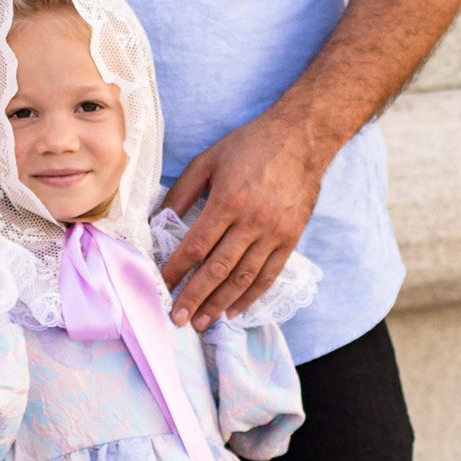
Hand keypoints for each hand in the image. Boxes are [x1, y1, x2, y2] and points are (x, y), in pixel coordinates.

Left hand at [160, 107, 332, 328]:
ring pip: (243, 278)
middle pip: (218, 269)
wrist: (302, 138)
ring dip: (220, 303)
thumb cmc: (251, 145)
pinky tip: (235, 310)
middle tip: (177, 318)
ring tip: (202, 322)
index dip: (176, 270)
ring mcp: (274, 233)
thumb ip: (182, 191)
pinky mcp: (291, 238)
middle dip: (194, 296)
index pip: (196, 245)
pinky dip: (251, 296)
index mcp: (228, 200)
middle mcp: (252, 221)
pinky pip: (269, 275)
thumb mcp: (208, 159)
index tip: (160, 285)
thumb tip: (158, 221)